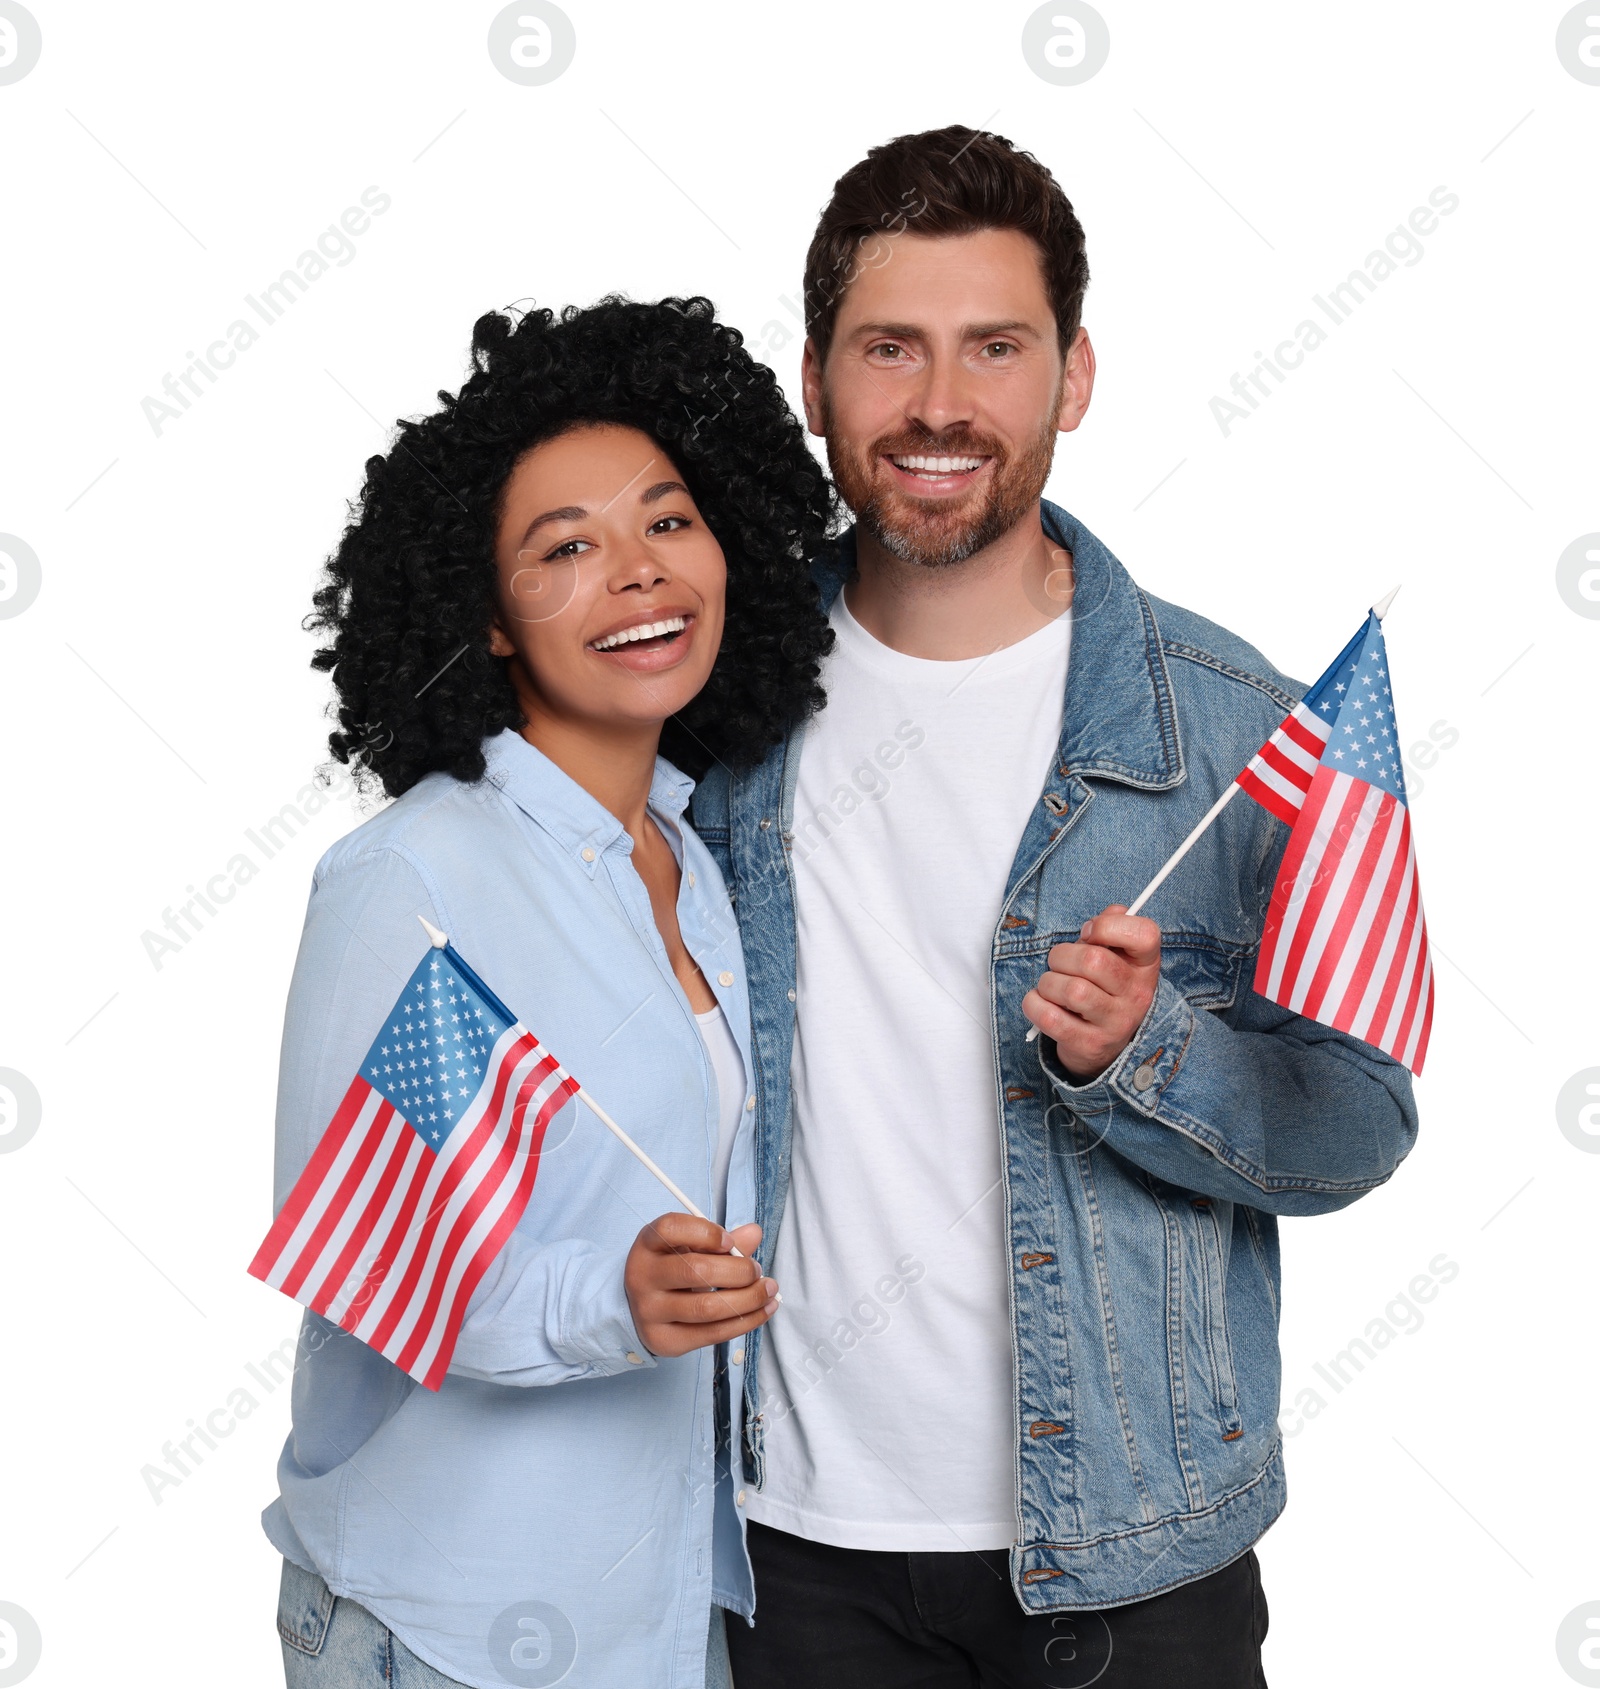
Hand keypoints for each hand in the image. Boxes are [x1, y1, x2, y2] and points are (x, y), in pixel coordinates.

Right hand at [624, 1215, 776, 1357]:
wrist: (641, 1307)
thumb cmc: (673, 1268)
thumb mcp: (689, 1246)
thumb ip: (720, 1240)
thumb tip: (754, 1233)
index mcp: (648, 1244)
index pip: (671, 1229)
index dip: (707, 1232)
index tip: (730, 1242)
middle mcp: (641, 1277)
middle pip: (696, 1271)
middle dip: (739, 1271)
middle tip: (757, 1270)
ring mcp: (649, 1312)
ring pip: (707, 1308)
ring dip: (749, 1299)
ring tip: (768, 1291)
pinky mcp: (664, 1340)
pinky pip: (712, 1334)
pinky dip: (746, 1322)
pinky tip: (764, 1310)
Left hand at [1022, 904, 1161, 1081]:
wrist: (1105, 1044)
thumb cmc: (1103, 988)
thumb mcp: (1115, 956)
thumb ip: (1112, 928)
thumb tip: (1114, 911)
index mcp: (1146, 965)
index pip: (1145, 935)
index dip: (1108, 926)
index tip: (1088, 933)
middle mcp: (1137, 995)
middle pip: (1093, 961)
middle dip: (1062, 955)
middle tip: (1058, 963)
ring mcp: (1116, 1023)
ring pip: (1071, 990)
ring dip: (1048, 982)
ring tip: (1052, 987)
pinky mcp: (1090, 1045)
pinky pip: (1050, 1018)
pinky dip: (1035, 1004)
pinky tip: (1041, 1003)